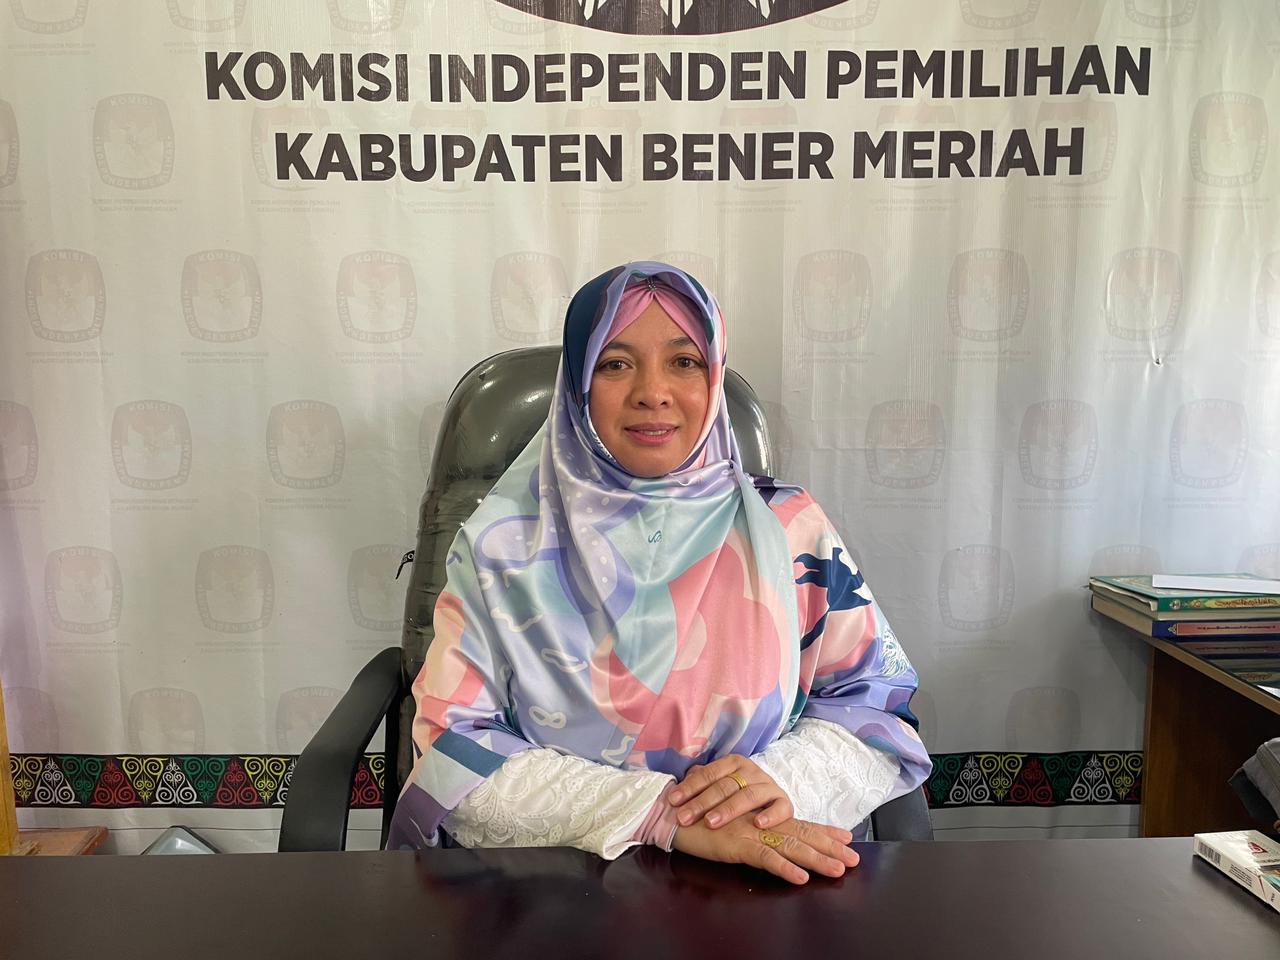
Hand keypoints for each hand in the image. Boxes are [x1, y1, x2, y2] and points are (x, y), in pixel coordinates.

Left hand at [669, 755, 791, 829]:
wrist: (770, 803)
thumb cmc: (736, 796)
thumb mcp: (718, 787)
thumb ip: (700, 783)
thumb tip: (677, 784)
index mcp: (733, 763)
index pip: (709, 773)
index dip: (690, 787)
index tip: (673, 801)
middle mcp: (752, 771)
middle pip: (725, 785)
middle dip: (702, 802)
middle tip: (684, 817)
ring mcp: (769, 786)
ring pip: (749, 795)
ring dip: (729, 809)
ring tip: (711, 822)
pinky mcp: (785, 803)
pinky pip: (781, 808)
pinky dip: (770, 815)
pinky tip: (757, 824)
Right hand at [671, 813, 858, 885]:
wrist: (670, 811)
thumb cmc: (694, 816)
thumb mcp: (725, 821)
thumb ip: (743, 824)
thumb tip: (758, 829)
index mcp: (759, 817)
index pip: (796, 823)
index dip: (822, 830)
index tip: (846, 836)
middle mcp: (760, 822)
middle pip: (801, 833)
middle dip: (829, 846)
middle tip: (854, 858)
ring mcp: (751, 832)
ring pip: (791, 846)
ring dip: (816, 859)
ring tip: (838, 869)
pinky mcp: (738, 843)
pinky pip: (766, 858)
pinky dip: (784, 869)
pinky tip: (800, 878)